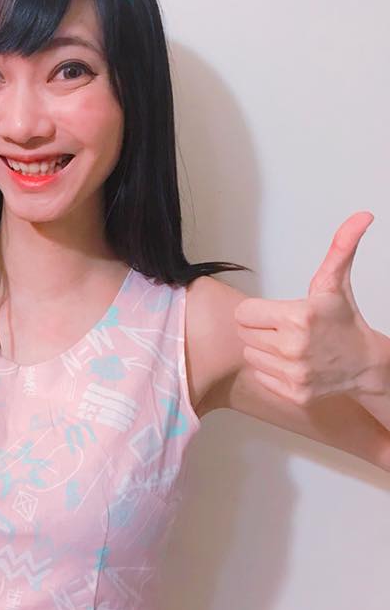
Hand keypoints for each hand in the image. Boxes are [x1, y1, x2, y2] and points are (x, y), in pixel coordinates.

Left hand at [233, 211, 376, 404]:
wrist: (365, 364)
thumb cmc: (343, 321)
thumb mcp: (336, 282)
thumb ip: (341, 247)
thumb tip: (362, 216)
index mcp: (298, 317)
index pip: (243, 314)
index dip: (257, 312)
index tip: (276, 314)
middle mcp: (293, 347)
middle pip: (244, 334)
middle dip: (260, 329)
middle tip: (283, 329)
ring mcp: (294, 374)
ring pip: (250, 355)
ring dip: (264, 350)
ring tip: (289, 346)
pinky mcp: (294, 393)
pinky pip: (261, 375)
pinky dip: (272, 370)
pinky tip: (293, 363)